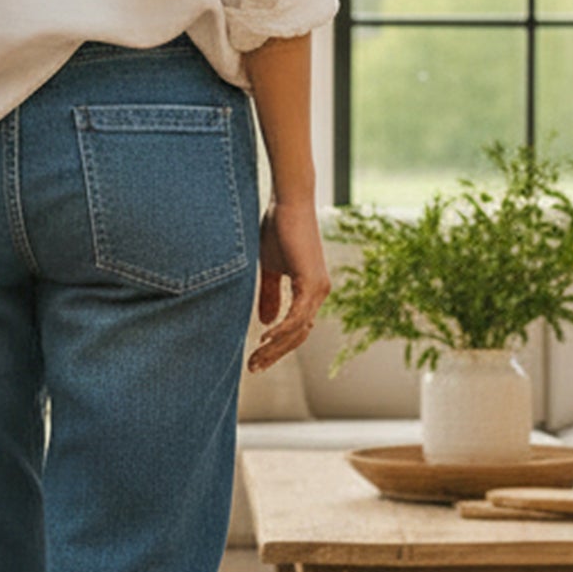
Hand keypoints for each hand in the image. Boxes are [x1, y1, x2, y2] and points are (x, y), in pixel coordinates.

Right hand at [250, 197, 327, 372]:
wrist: (289, 203)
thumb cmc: (278, 229)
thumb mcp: (270, 269)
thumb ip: (269, 296)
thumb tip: (265, 323)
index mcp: (310, 291)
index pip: (296, 329)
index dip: (276, 347)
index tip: (255, 359)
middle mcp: (319, 293)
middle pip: (298, 336)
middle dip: (274, 355)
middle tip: (253, 368)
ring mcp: (318, 290)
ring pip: (297, 331)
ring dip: (274, 348)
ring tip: (255, 359)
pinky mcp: (312, 283)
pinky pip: (296, 317)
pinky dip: (280, 330)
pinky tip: (263, 339)